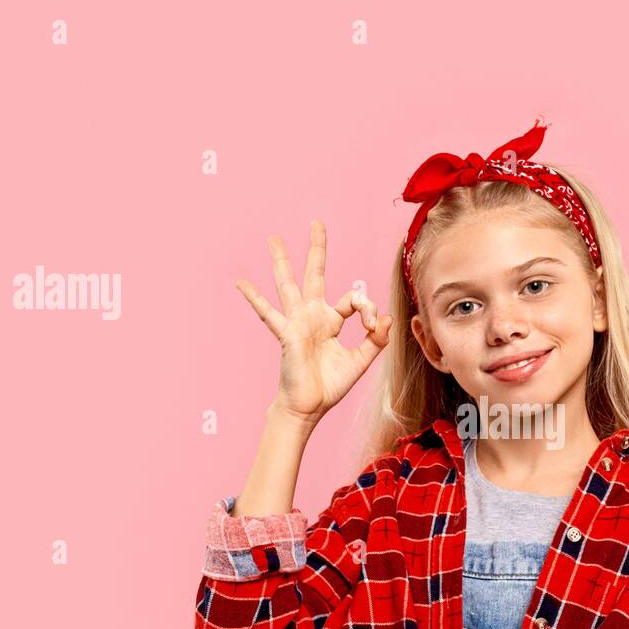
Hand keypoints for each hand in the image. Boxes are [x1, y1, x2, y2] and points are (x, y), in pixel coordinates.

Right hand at [235, 219, 392, 425]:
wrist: (309, 406)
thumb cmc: (330, 385)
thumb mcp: (360, 361)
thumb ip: (375, 340)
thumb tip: (388, 318)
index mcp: (331, 320)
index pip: (352, 300)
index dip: (368, 310)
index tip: (374, 327)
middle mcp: (312, 315)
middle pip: (315, 274)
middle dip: (317, 249)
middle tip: (316, 223)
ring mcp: (296, 322)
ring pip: (288, 284)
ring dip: (282, 261)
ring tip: (273, 239)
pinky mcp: (287, 333)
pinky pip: (268, 313)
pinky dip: (254, 298)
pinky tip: (241, 283)